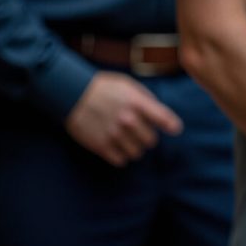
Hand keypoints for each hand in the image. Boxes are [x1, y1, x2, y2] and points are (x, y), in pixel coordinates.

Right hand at [64, 71, 183, 166]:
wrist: (72, 94)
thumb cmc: (103, 88)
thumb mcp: (128, 85)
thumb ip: (146, 100)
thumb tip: (161, 114)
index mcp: (137, 103)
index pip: (164, 119)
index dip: (172, 126)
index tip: (174, 129)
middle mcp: (127, 120)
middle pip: (151, 141)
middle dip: (148, 137)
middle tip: (140, 132)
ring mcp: (114, 134)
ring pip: (137, 153)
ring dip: (134, 148)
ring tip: (127, 140)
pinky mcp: (100, 146)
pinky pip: (120, 160)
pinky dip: (121, 156)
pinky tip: (117, 147)